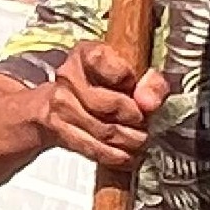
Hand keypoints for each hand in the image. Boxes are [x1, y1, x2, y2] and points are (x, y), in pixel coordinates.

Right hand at [39, 44, 173, 171]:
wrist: (60, 107)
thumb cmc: (102, 88)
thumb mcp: (134, 77)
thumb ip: (152, 84)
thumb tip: (149, 103)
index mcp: (86, 54)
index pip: (103, 61)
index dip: (124, 78)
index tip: (135, 88)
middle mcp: (68, 76)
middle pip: (108, 104)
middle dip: (133, 119)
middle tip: (144, 124)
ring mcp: (59, 104)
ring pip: (102, 130)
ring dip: (127, 141)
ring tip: (138, 141)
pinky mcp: (57, 129)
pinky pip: (91, 148)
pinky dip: (114, 155)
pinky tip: (125, 155)